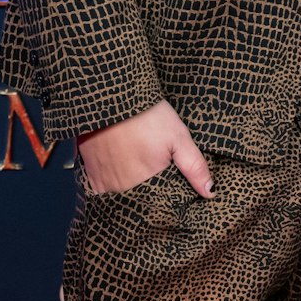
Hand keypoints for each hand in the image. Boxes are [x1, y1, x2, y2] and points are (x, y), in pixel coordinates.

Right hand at [78, 100, 214, 196]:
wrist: (113, 98)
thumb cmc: (148, 117)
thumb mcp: (179, 139)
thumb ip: (195, 168)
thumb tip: (210, 192)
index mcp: (147, 184)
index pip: (160, 202)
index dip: (167, 194)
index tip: (171, 181)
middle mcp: (123, 190)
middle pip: (140, 200)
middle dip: (149, 191)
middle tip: (151, 167)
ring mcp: (104, 184)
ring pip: (122, 195)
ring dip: (130, 187)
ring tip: (137, 165)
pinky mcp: (91, 176)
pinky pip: (104, 189)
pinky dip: (113, 182)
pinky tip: (121, 167)